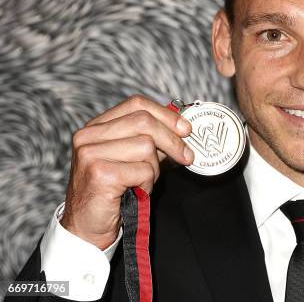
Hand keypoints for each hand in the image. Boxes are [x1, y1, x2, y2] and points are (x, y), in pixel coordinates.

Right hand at [60, 95, 193, 249]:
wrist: (86, 229)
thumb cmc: (111, 193)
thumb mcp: (131, 159)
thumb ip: (151, 141)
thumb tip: (182, 128)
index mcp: (96, 127)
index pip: (136, 104)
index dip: (166, 114)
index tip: (186, 129)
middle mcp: (88, 136)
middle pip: (144, 121)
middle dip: (172, 139)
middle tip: (187, 156)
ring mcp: (91, 153)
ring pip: (146, 146)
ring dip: (154, 168)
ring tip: (142, 182)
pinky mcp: (99, 173)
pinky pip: (143, 170)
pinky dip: (147, 183)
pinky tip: (135, 191)